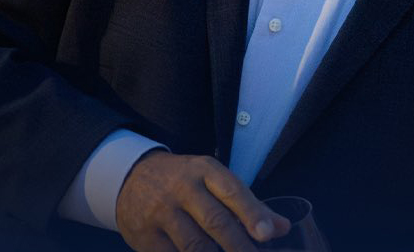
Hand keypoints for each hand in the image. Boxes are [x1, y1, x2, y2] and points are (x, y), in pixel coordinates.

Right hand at [115, 150, 287, 251]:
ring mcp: (160, 213)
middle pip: (215, 221)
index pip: (232, 191)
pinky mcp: (144, 236)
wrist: (131, 177)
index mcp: (204, 170)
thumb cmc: (185, 181)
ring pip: (194, 245)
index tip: (268, 234)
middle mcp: (181, 189)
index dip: (252, 214)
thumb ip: (247, 204)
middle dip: (240, 246)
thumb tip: (281, 227)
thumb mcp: (214, 180)